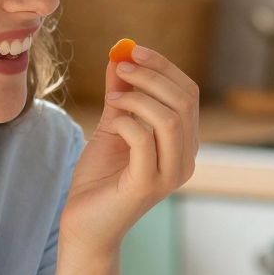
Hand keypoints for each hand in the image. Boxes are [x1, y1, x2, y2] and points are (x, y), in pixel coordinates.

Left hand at [61, 44, 198, 256]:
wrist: (84, 223)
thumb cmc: (100, 179)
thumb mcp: (112, 126)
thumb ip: (121, 93)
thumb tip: (121, 55)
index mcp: (183, 144)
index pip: (188, 94)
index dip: (164, 67)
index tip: (133, 50)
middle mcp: (185, 159)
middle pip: (184, 101)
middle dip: (152, 75)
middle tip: (122, 65)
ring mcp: (170, 175)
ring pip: (170, 119)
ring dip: (138, 97)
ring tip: (112, 97)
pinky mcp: (148, 186)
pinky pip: (145, 140)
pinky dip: (127, 120)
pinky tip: (111, 120)